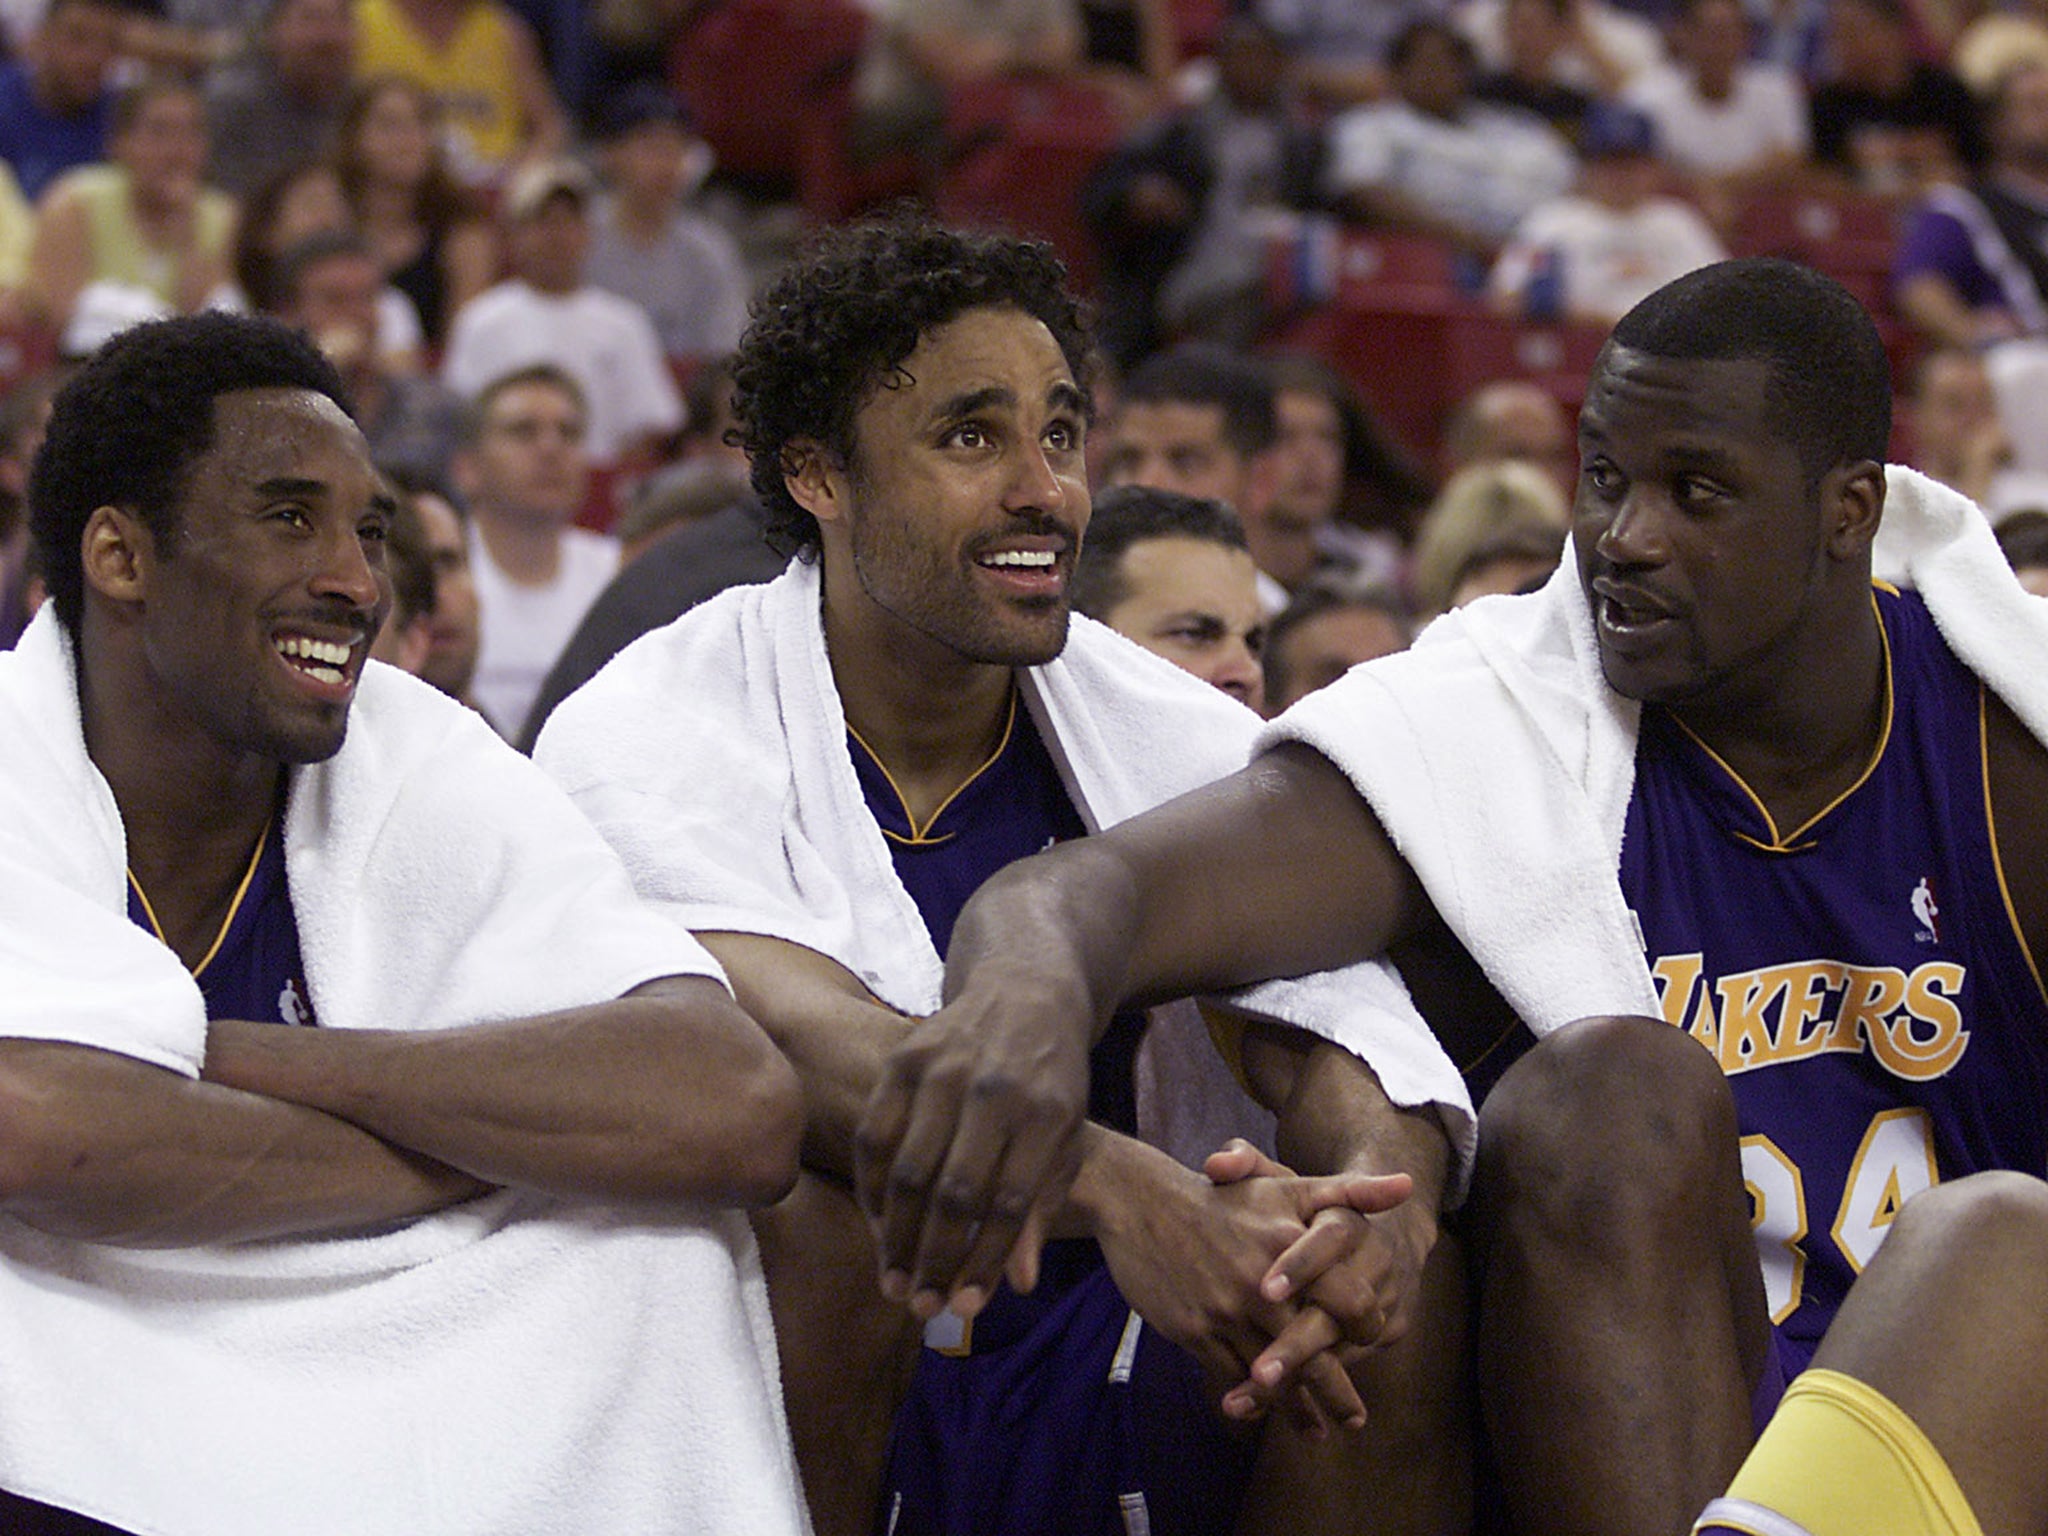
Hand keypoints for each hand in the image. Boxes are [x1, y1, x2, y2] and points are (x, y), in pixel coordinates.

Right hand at [854, 975, 1092, 1320]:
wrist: (1025, 992)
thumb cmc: (1051, 1081)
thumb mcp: (1066, 1139)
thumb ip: (1042, 1209)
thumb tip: (1020, 1286)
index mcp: (1045, 1113)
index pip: (1010, 1204)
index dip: (985, 1262)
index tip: (965, 1307)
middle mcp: (993, 1090)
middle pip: (954, 1194)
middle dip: (934, 1259)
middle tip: (919, 1305)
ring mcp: (945, 1070)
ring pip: (908, 1170)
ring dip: (895, 1235)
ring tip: (892, 1280)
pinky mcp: (905, 1058)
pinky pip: (874, 1134)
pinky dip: (870, 1186)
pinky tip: (876, 1222)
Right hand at [1084, 1136, 1407, 1434]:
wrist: (1141, 1202)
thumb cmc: (1221, 1197)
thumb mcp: (1285, 1186)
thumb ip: (1350, 1192)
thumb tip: (1409, 1185)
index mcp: (1290, 1246)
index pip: (1346, 1301)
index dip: (1365, 1327)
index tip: (1373, 1342)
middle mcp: (1261, 1283)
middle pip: (1313, 1352)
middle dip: (1337, 1394)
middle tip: (1356, 1421)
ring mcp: (1225, 1310)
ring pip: (1272, 1374)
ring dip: (1297, 1409)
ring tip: (1318, 1433)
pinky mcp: (1193, 1331)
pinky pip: (1231, 1374)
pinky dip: (1252, 1398)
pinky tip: (1263, 1411)